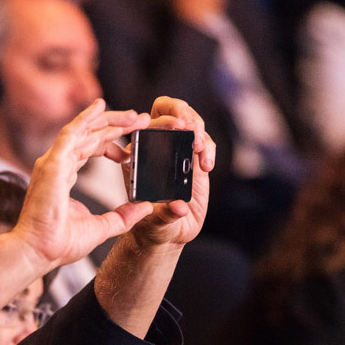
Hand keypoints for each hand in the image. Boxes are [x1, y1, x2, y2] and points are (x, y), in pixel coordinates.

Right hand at [12, 100, 152, 268]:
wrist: (39, 251)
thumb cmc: (59, 244)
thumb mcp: (102, 227)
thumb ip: (123, 216)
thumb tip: (145, 207)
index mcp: (64, 177)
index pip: (90, 150)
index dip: (112, 144)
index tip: (132, 145)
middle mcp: (57, 166)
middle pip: (89, 136)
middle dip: (116, 126)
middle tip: (141, 120)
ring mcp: (53, 163)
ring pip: (83, 130)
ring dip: (109, 120)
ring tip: (133, 115)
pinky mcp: (52, 164)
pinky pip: (71, 133)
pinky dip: (85, 118)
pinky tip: (101, 106)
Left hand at [121, 96, 215, 249]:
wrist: (169, 231)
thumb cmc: (154, 226)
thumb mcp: (155, 223)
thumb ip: (165, 215)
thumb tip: (179, 208)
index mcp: (136, 157)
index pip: (142, 126)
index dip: (158, 121)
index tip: (174, 127)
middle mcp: (155, 149)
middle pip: (165, 112)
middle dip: (181, 113)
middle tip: (192, 128)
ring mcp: (176, 151)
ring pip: (188, 121)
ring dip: (197, 127)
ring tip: (200, 146)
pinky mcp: (194, 158)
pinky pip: (204, 142)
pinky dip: (208, 148)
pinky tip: (207, 165)